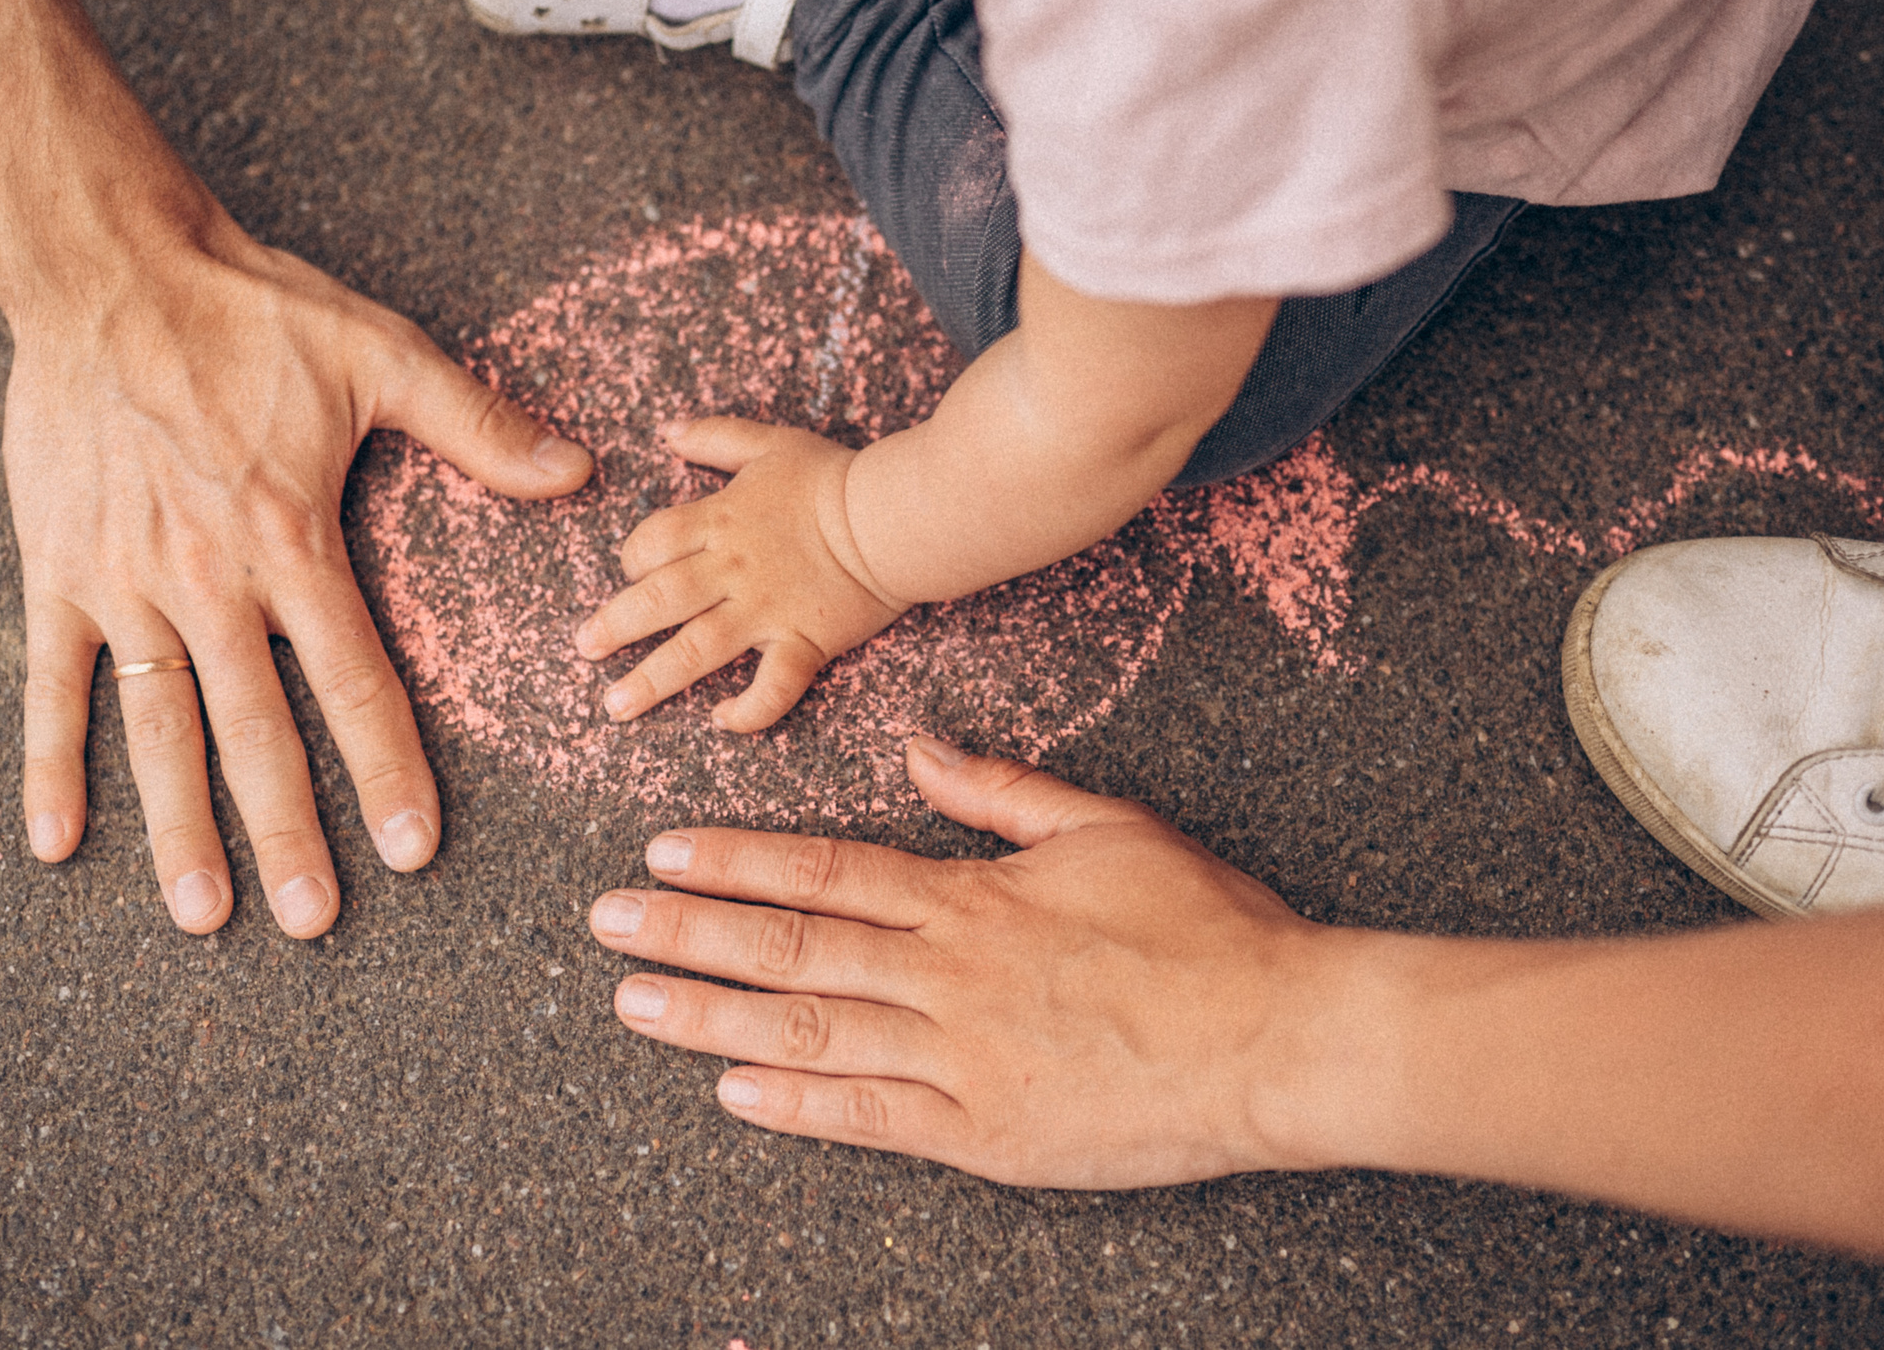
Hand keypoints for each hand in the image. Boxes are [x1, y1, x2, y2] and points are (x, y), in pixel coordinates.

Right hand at [10, 211, 591, 936]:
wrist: (108, 268)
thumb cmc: (251, 310)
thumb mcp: (380, 355)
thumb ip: (478, 427)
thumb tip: (578, 471)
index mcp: (293, 541)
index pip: (353, 683)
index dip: (388, 770)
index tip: (414, 850)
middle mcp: (207, 581)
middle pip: (256, 734)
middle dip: (288, 834)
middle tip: (312, 919)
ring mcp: (123, 585)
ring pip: (157, 732)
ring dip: (179, 828)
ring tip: (203, 912)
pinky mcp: (56, 571)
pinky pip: (52, 685)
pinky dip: (48, 765)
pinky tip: (53, 844)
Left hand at [576, 419, 908, 731]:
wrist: (895, 514)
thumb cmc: (834, 478)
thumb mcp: (769, 444)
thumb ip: (715, 437)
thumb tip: (667, 430)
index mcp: (721, 520)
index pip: (654, 542)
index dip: (632, 559)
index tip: (630, 574)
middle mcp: (734, 569)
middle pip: (660, 599)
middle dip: (615, 625)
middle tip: (583, 649)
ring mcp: (767, 609)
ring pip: (698, 649)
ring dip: (653, 680)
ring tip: (617, 706)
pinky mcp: (805, 641)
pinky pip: (773, 687)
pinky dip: (747, 710)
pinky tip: (721, 721)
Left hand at [586, 738, 1369, 1187]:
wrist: (1279, 1037)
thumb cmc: (1206, 928)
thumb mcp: (1107, 828)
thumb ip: (1000, 792)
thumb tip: (917, 748)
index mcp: (971, 898)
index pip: (823, 870)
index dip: (734, 861)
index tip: (662, 853)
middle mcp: (947, 973)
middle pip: (790, 945)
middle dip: (687, 933)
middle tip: (604, 924)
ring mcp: (960, 1058)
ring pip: (808, 1031)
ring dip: (710, 1018)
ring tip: (633, 1005)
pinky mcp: (986, 1135)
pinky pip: (870, 1118)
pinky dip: (796, 1107)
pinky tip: (731, 1096)